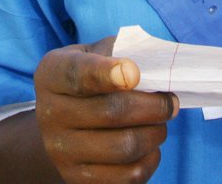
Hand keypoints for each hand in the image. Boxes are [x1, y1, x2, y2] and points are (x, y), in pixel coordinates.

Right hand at [34, 37, 178, 182]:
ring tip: (159, 123)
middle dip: (154, 106)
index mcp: (53, 74)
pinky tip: (148, 146)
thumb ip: (119, 51)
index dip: (107, 73)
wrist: (60, 122)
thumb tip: (154, 65)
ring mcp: (61, 152)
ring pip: (125, 147)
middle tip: (171, 102)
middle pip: (112, 112)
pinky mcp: (78, 179)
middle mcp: (50, 114)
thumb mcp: (94, 54)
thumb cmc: (88, 79)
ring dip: (155, 133)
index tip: (134, 73)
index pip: (78, 74)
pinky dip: (150, 159)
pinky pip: (128, 176)